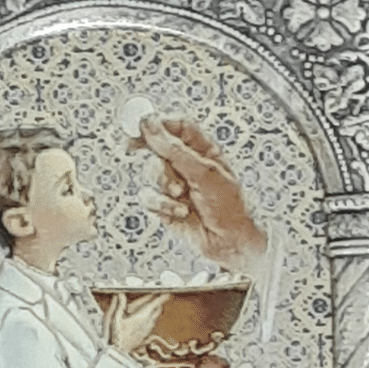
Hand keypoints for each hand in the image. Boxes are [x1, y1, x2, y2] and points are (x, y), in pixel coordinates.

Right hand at [104, 293, 164, 354]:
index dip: (162, 296)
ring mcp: (148, 329)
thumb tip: (119, 293)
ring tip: (150, 303)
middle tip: (157, 294)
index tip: (167, 291)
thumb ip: (119, 305)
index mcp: (142, 316)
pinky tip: (144, 317)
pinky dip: (151, 317)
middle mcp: (148, 322)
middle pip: (158, 309)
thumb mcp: (114, 318)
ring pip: (156, 316)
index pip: (156, 303)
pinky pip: (152, 323)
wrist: (118, 352)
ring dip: (154, 309)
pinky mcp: (146, 335)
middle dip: (158, 301)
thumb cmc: (115, 335)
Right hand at [136, 117, 266, 274]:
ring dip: (164, 188)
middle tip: (172, 180)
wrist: (230, 242)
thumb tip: (150, 125)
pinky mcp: (166, 205)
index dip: (156, 125)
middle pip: (158, 151)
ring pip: (151, 175)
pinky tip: (180, 212)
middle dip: (163, 168)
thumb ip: (173, 149)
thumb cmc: (230, 207)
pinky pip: (150, 198)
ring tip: (182, 197)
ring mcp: (176, 185)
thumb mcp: (203, 172)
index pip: (175, 126)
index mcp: (203, 149)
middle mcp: (187, 165)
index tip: (138, 129)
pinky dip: (162, 206)